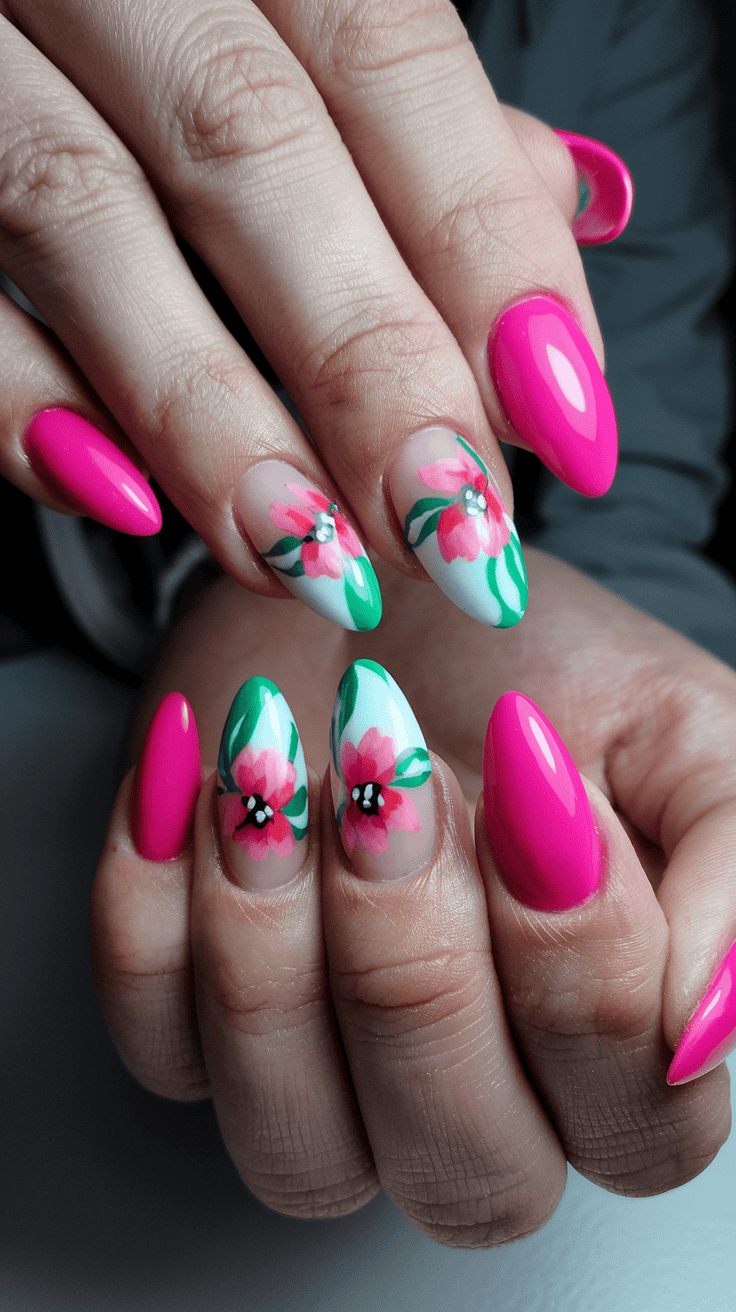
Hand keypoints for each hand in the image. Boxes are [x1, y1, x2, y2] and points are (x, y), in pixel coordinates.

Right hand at [1, 0, 622, 631]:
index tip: (567, 428)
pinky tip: (123, 501)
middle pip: (251, 147)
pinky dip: (23, 400)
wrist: (5, 6)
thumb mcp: (304, 29)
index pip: (388, 62)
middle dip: (368, 366)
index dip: (488, 253)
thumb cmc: (167, 34)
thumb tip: (562, 209)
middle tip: (449, 531)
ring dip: (212, 418)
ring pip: (82, 212)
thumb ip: (419, 121)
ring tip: (313, 560)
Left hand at [89, 552, 733, 1244]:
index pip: (637, 1113)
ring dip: (272, 938)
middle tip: (395, 768)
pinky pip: (158, 1043)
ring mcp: (326, 1083)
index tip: (535, 771)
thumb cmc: (529, 667)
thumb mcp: (678, 728)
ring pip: (296, 1145)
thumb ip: (729, 869)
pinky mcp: (193, 1027)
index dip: (584, 960)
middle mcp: (476, 1101)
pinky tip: (193, 768)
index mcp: (616, 1048)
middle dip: (415, 958)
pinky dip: (154, 897)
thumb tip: (702, 1029)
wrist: (375, 593)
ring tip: (272, 761)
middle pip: (462, 1162)